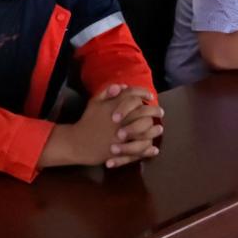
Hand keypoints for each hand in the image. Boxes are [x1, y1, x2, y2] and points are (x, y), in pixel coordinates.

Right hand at [40, 84, 160, 168]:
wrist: (77, 143)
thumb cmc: (87, 121)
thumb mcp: (94, 102)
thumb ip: (107, 92)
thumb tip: (123, 86)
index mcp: (112, 107)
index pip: (131, 96)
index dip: (143, 94)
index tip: (150, 97)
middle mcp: (118, 120)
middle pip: (141, 112)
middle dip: (153, 111)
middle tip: (160, 112)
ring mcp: (119, 136)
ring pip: (142, 131)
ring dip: (153, 129)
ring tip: (159, 128)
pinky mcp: (119, 150)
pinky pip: (137, 150)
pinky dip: (147, 150)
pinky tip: (154, 148)